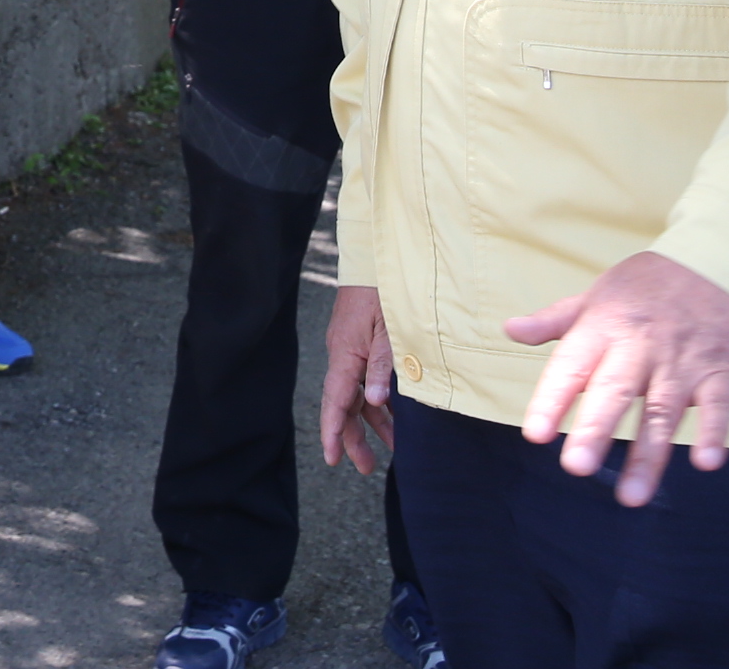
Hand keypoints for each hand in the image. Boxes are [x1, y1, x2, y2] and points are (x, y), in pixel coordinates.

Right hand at [318, 284, 396, 475]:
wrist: (374, 261)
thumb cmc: (382, 293)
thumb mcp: (387, 332)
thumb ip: (382, 368)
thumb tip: (374, 403)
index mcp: (346, 355)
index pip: (336, 402)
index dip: (334, 432)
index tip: (333, 460)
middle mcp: (343, 356)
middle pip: (344, 405)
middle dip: (353, 437)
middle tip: (367, 467)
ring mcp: (350, 351)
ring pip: (357, 395)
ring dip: (372, 421)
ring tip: (393, 446)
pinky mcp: (359, 345)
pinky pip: (365, 380)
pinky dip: (379, 401)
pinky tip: (395, 414)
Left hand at [506, 250, 728, 506]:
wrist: (723, 259)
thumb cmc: (652, 283)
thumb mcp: (599, 294)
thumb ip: (557, 320)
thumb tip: (510, 330)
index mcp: (604, 326)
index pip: (571, 366)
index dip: (552, 400)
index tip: (535, 434)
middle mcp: (640, 346)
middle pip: (614, 392)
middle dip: (595, 430)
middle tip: (576, 466)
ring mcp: (683, 361)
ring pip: (663, 412)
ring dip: (649, 455)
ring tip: (630, 495)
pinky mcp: (723, 371)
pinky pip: (719, 406)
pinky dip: (715, 432)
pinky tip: (705, 462)